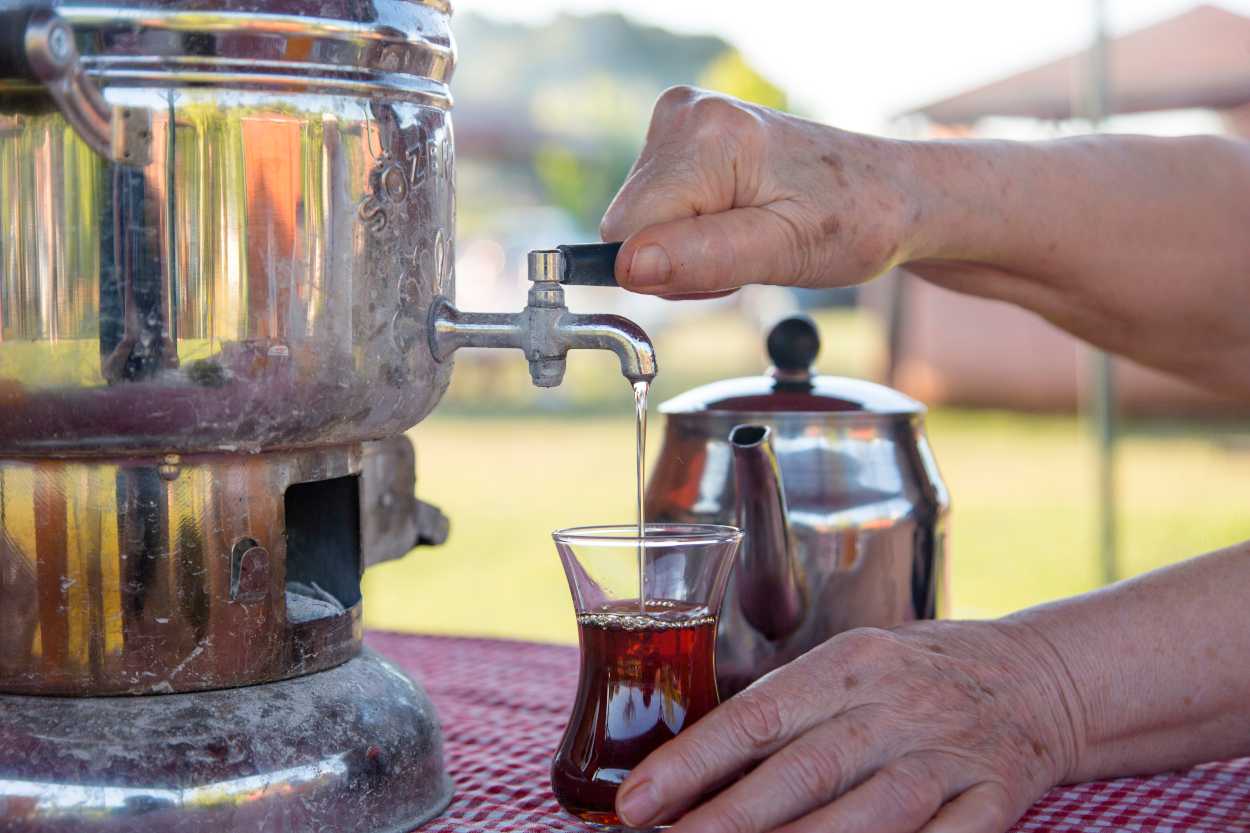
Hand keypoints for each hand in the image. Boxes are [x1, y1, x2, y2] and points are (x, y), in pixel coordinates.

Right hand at [600, 86, 921, 297]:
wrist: (888, 191)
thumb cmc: (854, 219)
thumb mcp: (787, 252)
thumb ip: (706, 258)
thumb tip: (632, 267)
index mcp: (708, 137)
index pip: (627, 231)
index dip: (670, 269)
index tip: (730, 267)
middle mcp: (685, 115)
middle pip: (629, 225)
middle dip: (678, 258)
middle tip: (747, 252)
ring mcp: (683, 120)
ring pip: (640, 221)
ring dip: (688, 248)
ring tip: (751, 235)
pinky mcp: (685, 136)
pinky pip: (657, 206)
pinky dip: (692, 229)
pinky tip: (740, 219)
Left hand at [614, 622, 1084, 832]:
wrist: (1034, 676)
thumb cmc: (915, 673)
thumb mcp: (848, 663)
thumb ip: (784, 707)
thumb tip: (691, 765)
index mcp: (848, 665)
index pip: (757, 715)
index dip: (693, 761)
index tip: (636, 800)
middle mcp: (895, 708)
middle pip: (804, 771)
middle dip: (730, 819)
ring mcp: (947, 757)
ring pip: (870, 814)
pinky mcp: (993, 800)